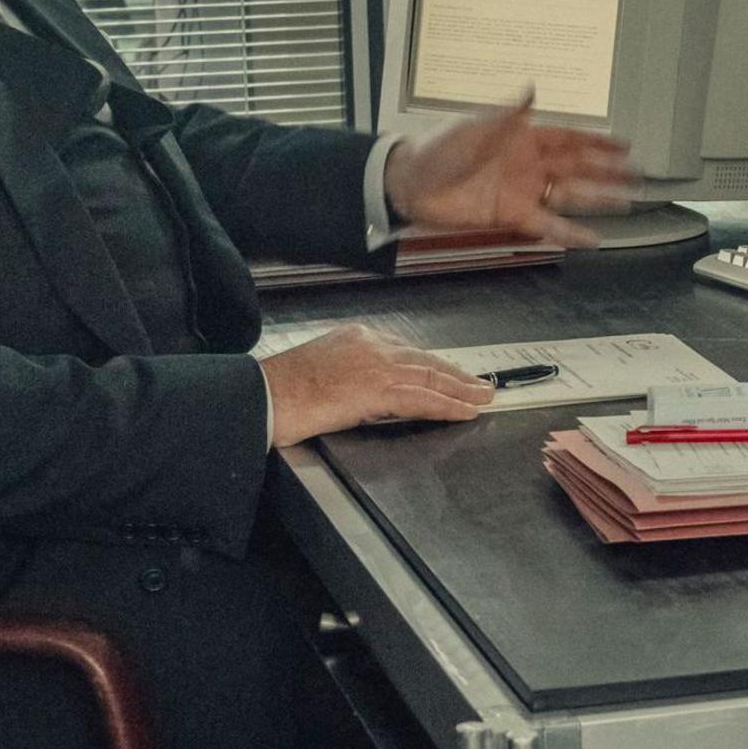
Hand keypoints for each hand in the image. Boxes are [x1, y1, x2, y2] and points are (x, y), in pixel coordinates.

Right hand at [262, 324, 494, 448]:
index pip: (405, 352)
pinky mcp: (377, 389)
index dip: (432, 365)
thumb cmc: (282, 390)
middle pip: (424, 361)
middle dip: (455, 375)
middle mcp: (371, 345)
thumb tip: (369, 393)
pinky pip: (423, 398)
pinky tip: (464, 411)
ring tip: (482, 398)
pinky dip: (447, 405)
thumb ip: (351, 374)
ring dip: (461, 390)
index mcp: (357, 338)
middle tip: (479, 385)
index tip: (449, 375)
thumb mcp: (322, 370)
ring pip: (430, 377)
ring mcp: (376, 366)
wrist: (265, 395)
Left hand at [381, 90, 638, 246]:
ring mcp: (522, 190)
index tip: (624, 144)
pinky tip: (591, 237)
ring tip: (626, 203)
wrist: (410, 184)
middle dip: (609, 172)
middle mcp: (528, 164)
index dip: (599, 142)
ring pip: (570, 195)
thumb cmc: (437, 150)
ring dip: (598, 199)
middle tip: (638, 176)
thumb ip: (508, 114)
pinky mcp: (511, 215)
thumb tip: (531, 88)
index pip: (570, 139)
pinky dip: (569, 231)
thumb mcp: (474, 127)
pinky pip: (547, 223)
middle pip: (578, 168)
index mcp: (523, 138)